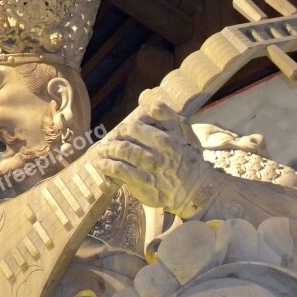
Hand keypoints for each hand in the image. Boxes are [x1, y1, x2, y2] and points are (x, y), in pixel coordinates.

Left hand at [94, 103, 219, 218]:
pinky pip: (119, 170)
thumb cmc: (189, 162)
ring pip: (123, 149)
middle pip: (131, 130)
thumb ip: (172, 119)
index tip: (126, 126)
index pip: (151, 113)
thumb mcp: (189, 136)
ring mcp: (151, 165)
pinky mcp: (143, 182)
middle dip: (117, 132)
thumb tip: (152, 105)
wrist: (195, 191)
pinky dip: (107, 165)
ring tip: (101, 150)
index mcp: (173, 133)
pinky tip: (101, 164)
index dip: (135, 117)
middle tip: (110, 138)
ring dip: (108, 148)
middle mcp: (162, 147)